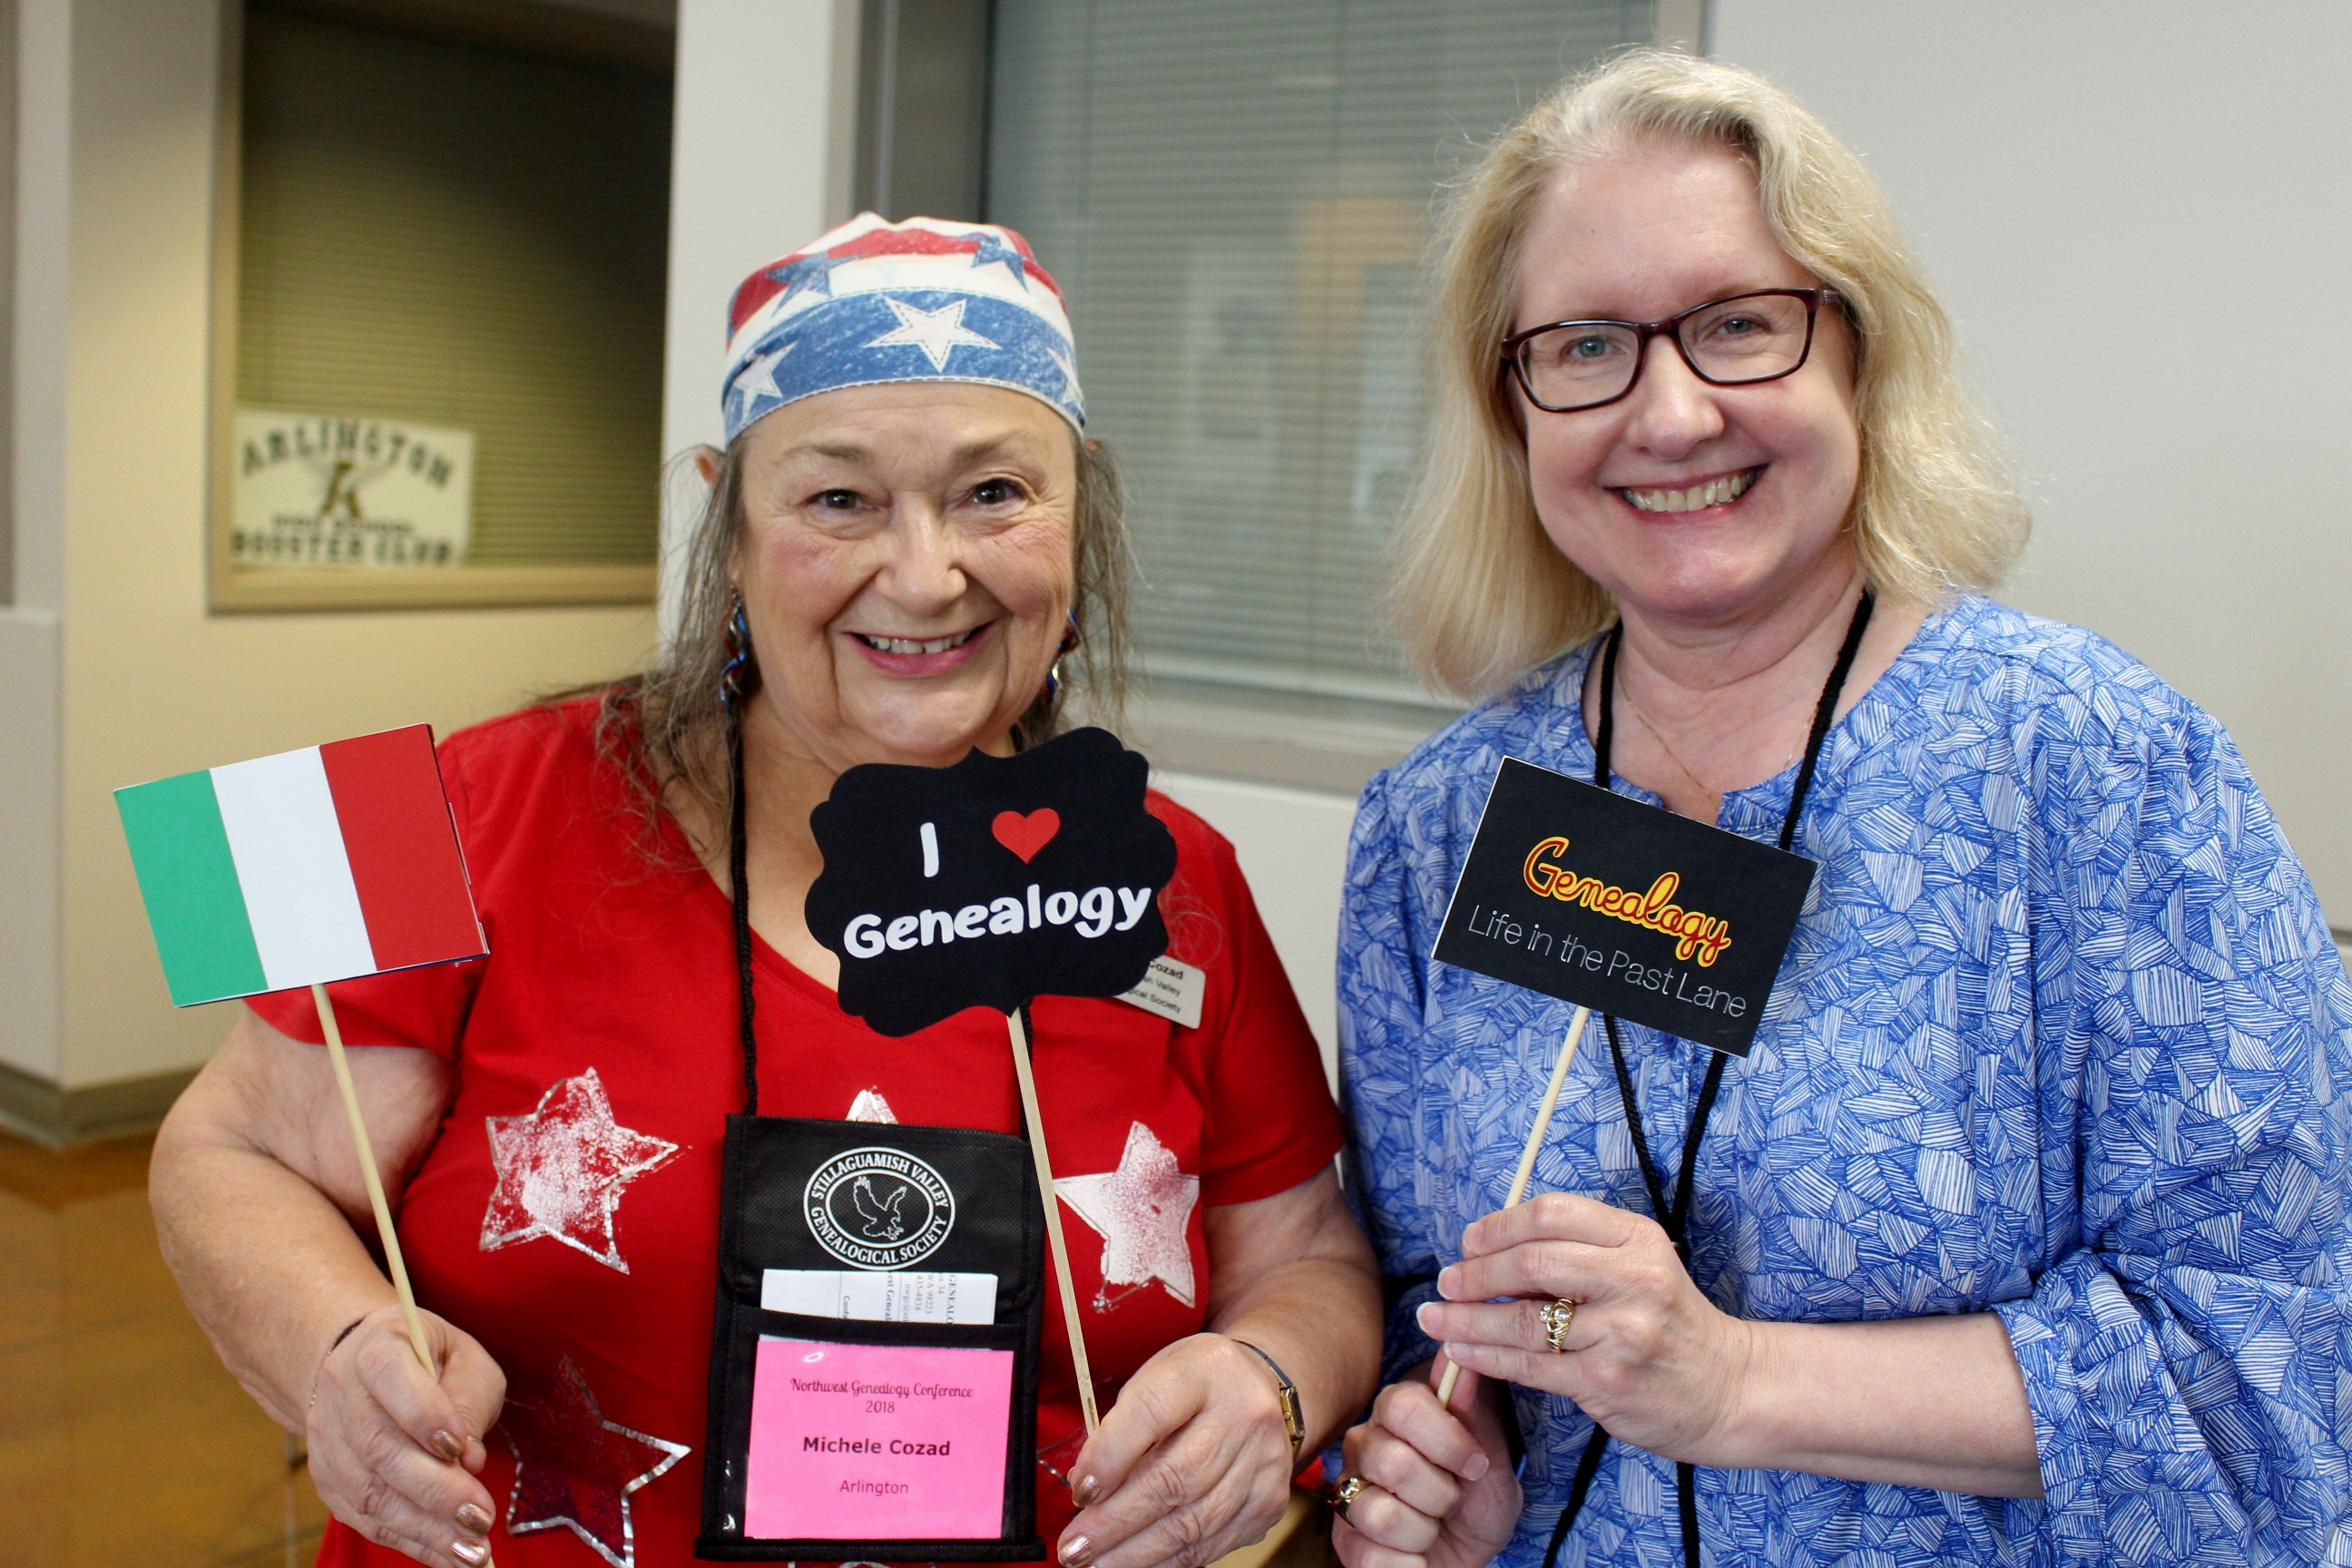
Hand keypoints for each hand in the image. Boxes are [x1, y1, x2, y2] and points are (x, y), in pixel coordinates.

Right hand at [307, 1305, 507, 1567]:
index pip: (390, 1377)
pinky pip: (366, 1520)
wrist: (357, 1370)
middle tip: (480, 1518)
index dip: (424, 1415)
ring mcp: (328, 1444)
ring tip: (472, 1551)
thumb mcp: (463, 1357)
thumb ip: (469, 1396)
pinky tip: (448, 1557)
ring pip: (369, 1493)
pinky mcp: (329, 1483)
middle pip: (380, 1448)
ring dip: (424, 1529)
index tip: (462, 1449)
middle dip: (435, 1490)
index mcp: (377, 1350)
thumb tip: (470, 1458)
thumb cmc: (428, 1361)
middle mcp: (342, 1397)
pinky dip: (410, 1543)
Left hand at [1056, 1333, 1296, 1567]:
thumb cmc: (1192, 1388)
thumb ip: (1119, 1429)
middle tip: (1075, 1548)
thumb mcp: (1153, 1381)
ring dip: (1136, 1552)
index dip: (1110, 1457)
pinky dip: (1169, 1559)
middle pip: (1174, 1479)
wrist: (1259, 1388)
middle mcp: (1244, 1412)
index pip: (1151, 1412)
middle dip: (1115, 1522)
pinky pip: (1214, 1543)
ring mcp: (1264, 1460)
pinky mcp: (1271, 1501)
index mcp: (1205, 1369)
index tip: (1080, 1492)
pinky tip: (1136, 1562)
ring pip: (1193, 1521)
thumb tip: (1087, 1491)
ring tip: (1096, 1563)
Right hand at [1331, 1362, 1518, 1567]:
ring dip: (1425, 1532)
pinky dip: (1409, 1565)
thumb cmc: (1478, 1501)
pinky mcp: (1345, 1539)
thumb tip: (1456, 1353)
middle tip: (1452, 1500)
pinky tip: (1417, 1555)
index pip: (1404, 1405)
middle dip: (1442, 1495)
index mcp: (1396, 1414)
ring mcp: (1348, 1492)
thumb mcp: (1491, 1461)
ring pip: (1382, 1515)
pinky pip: (1372, 1556)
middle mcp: (1364, 1446)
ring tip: (1432, 1528)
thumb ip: (1472, 1412)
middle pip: (1394, 1464)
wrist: (1470, 1554)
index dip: (1446, 1439)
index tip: (1476, 1464)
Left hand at [1419, 1194, 1756, 1465]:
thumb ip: (1578, 1251)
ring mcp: (1621, 1331)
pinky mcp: (1606, 1379)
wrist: (1728, 1389)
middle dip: (1476, 1271)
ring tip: (1434, 1319)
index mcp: (1638, 1238)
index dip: (1500, 1224)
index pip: (1554, 1213)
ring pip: (1520, 1318)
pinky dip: (1485, 1357)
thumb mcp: (1638, 1266)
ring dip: (1465, 1319)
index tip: (1469, 1242)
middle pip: (1532, 1259)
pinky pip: (1528, 1365)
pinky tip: (1460, 1353)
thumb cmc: (1669, 1323)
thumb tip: (1490, 1247)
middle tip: (1446, 1282)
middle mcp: (1634, 1278)